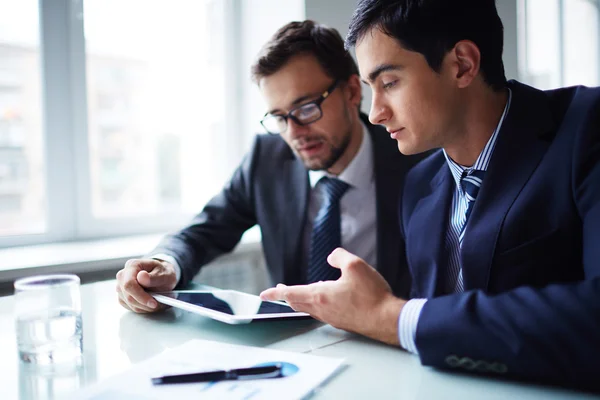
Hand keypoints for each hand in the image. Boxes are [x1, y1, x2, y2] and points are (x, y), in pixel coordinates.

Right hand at [116, 258, 177, 312]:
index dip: (140, 295)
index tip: (153, 303)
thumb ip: (153, 277)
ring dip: (145, 307)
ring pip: (129, 303)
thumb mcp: (164, 274)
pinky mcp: (122, 296)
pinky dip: (142, 308)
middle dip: (145, 303)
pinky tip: (150, 304)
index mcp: (132, 265)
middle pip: (128, 295)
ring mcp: (120, 286)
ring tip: (157, 303)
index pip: (129, 283)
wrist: (161, 276)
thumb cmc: (162, 273)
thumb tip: (141, 277)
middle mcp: (123, 275)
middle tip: (159, 305)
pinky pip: (130, 307)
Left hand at [260, 248, 405, 345]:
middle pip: (297, 303)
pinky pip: (322, 312)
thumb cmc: (372, 295)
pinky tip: (324, 299)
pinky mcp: (342, 321)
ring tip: (299, 293)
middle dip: (287, 296)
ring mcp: (332, 317)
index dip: (276, 293)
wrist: (387, 320)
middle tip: (280, 291)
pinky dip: (316, 304)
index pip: (291, 293)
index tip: (264, 294)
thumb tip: (331, 257)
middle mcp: (323, 309)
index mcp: (321, 296)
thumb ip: (340, 257)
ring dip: (301, 300)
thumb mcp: (356, 266)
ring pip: (309, 308)